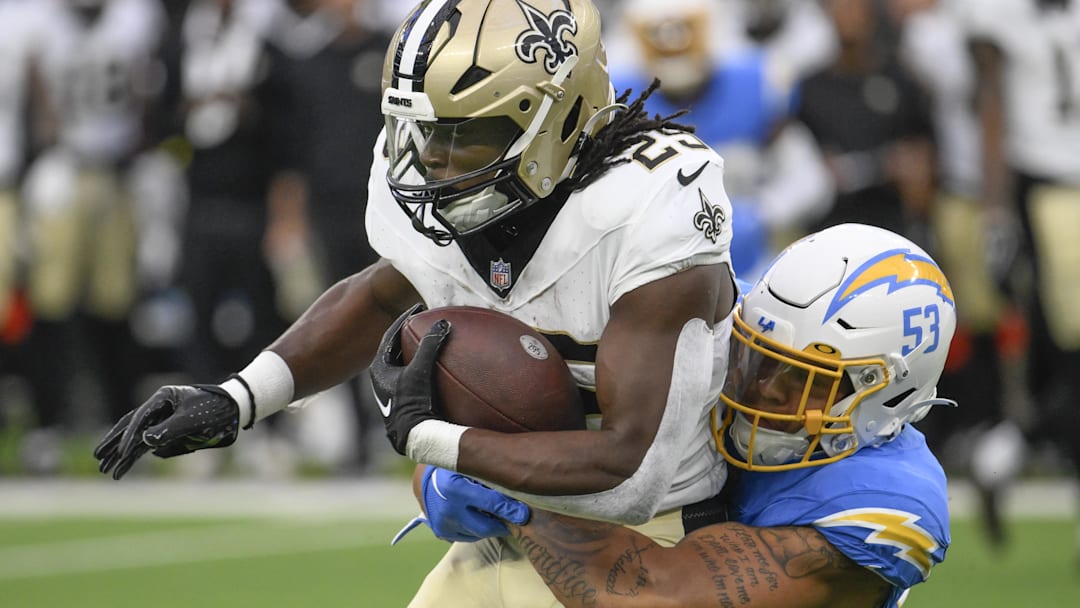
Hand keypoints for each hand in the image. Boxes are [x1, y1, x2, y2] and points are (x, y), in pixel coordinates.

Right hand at [94, 384, 239, 479]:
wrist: (234, 408)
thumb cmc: (215, 409)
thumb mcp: (192, 420)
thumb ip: (169, 430)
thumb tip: (145, 442)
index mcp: (163, 398)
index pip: (140, 417)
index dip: (128, 436)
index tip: (120, 452)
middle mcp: (159, 407)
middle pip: (130, 426)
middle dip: (114, 443)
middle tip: (97, 457)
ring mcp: (162, 419)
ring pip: (136, 437)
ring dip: (121, 453)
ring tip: (105, 469)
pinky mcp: (168, 431)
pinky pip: (147, 444)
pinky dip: (136, 456)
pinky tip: (124, 467)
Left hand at [371, 304, 450, 453]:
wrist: (414, 436)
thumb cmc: (413, 402)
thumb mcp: (421, 370)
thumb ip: (430, 345)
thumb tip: (443, 323)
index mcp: (379, 369)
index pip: (390, 336)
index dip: (404, 319)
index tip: (418, 309)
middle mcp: (382, 380)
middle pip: (395, 349)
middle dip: (409, 335)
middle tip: (424, 322)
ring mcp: (391, 392)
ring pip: (403, 364)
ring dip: (416, 352)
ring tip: (431, 342)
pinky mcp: (403, 403)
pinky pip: (412, 377)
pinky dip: (423, 368)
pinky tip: (437, 369)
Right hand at [393, 466, 530, 543]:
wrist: (427, 476)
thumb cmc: (456, 467)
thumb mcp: (472, 466)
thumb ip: (492, 476)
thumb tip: (520, 487)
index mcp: (456, 488)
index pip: (491, 503)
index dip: (510, 510)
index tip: (524, 514)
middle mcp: (447, 509)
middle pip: (484, 526)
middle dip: (504, 524)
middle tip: (517, 520)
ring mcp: (443, 523)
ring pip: (477, 533)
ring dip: (491, 527)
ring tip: (501, 517)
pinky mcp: (442, 531)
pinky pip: (467, 536)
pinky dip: (478, 530)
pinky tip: (484, 519)